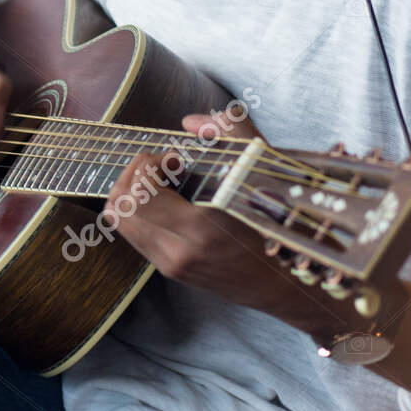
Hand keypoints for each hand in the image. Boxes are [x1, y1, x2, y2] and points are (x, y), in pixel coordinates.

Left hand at [105, 109, 352, 336]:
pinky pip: (132, 233)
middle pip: (118, 205)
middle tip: (164, 167)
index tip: (174, 159)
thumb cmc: (285, 228)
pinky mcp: (169, 271)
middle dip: (133, 175)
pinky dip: (139, 210)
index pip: (138, 192)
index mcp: (201, 229)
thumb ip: (233, 134)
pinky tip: (170, 202)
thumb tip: (191, 121)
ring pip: (118, 221)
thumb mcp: (267, 173)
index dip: (147, 164)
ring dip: (133, 192)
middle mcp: (177, 252)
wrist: (293, 288)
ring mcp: (170, 265)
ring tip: (165, 184)